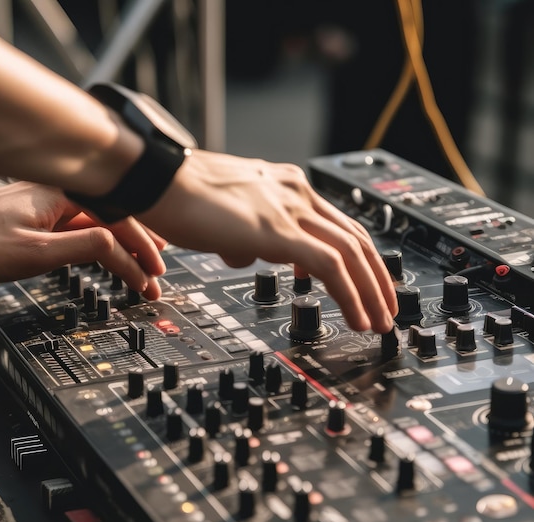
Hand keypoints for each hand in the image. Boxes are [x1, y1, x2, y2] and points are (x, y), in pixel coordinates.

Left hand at [0, 181, 165, 299]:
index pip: (117, 223)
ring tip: (147, 259)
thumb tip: (118, 248)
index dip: (139, 252)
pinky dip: (101, 242)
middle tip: (159, 269)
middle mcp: (59, 192)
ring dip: (124, 245)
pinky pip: (82, 227)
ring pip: (100, 222)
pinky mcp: (40, 214)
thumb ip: (84, 247)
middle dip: (140, 246)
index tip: (151, 276)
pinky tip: (111, 250)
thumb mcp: (37, 253)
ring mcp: (49, 202)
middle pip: (115, 217)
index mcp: (62, 195)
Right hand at [139, 150, 397, 332]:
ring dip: (371, 292)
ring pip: (352, 253)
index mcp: (285, 186)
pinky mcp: (278, 231)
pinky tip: (355, 318)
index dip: (358, 257)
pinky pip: (330, 267)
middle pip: (356, 237)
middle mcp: (295, 192)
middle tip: (386, 307)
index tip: (364, 283)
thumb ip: (244, 233)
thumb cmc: (179, 195)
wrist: (156, 179)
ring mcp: (289, 209)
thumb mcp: (224, 216)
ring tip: (378, 322)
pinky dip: (350, 295)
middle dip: (377, 277)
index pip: (338, 224)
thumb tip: (248, 253)